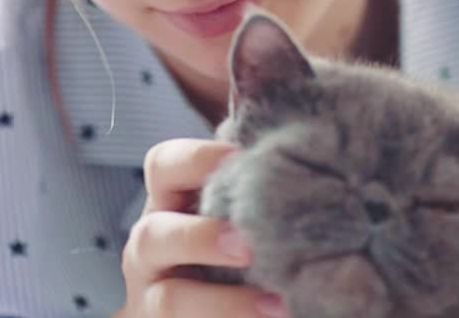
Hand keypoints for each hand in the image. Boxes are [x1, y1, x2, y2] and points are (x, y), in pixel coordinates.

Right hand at [115, 138, 287, 317]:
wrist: (212, 305)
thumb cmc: (234, 248)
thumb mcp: (233, 212)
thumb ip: (251, 191)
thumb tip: (308, 156)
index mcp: (168, 203)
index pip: (163, 166)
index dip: (196, 159)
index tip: (242, 159)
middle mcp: (151, 247)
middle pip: (155, 233)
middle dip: (200, 239)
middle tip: (248, 248)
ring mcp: (153, 295)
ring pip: (169, 300)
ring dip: (222, 304)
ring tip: (276, 307)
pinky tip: (274, 317)